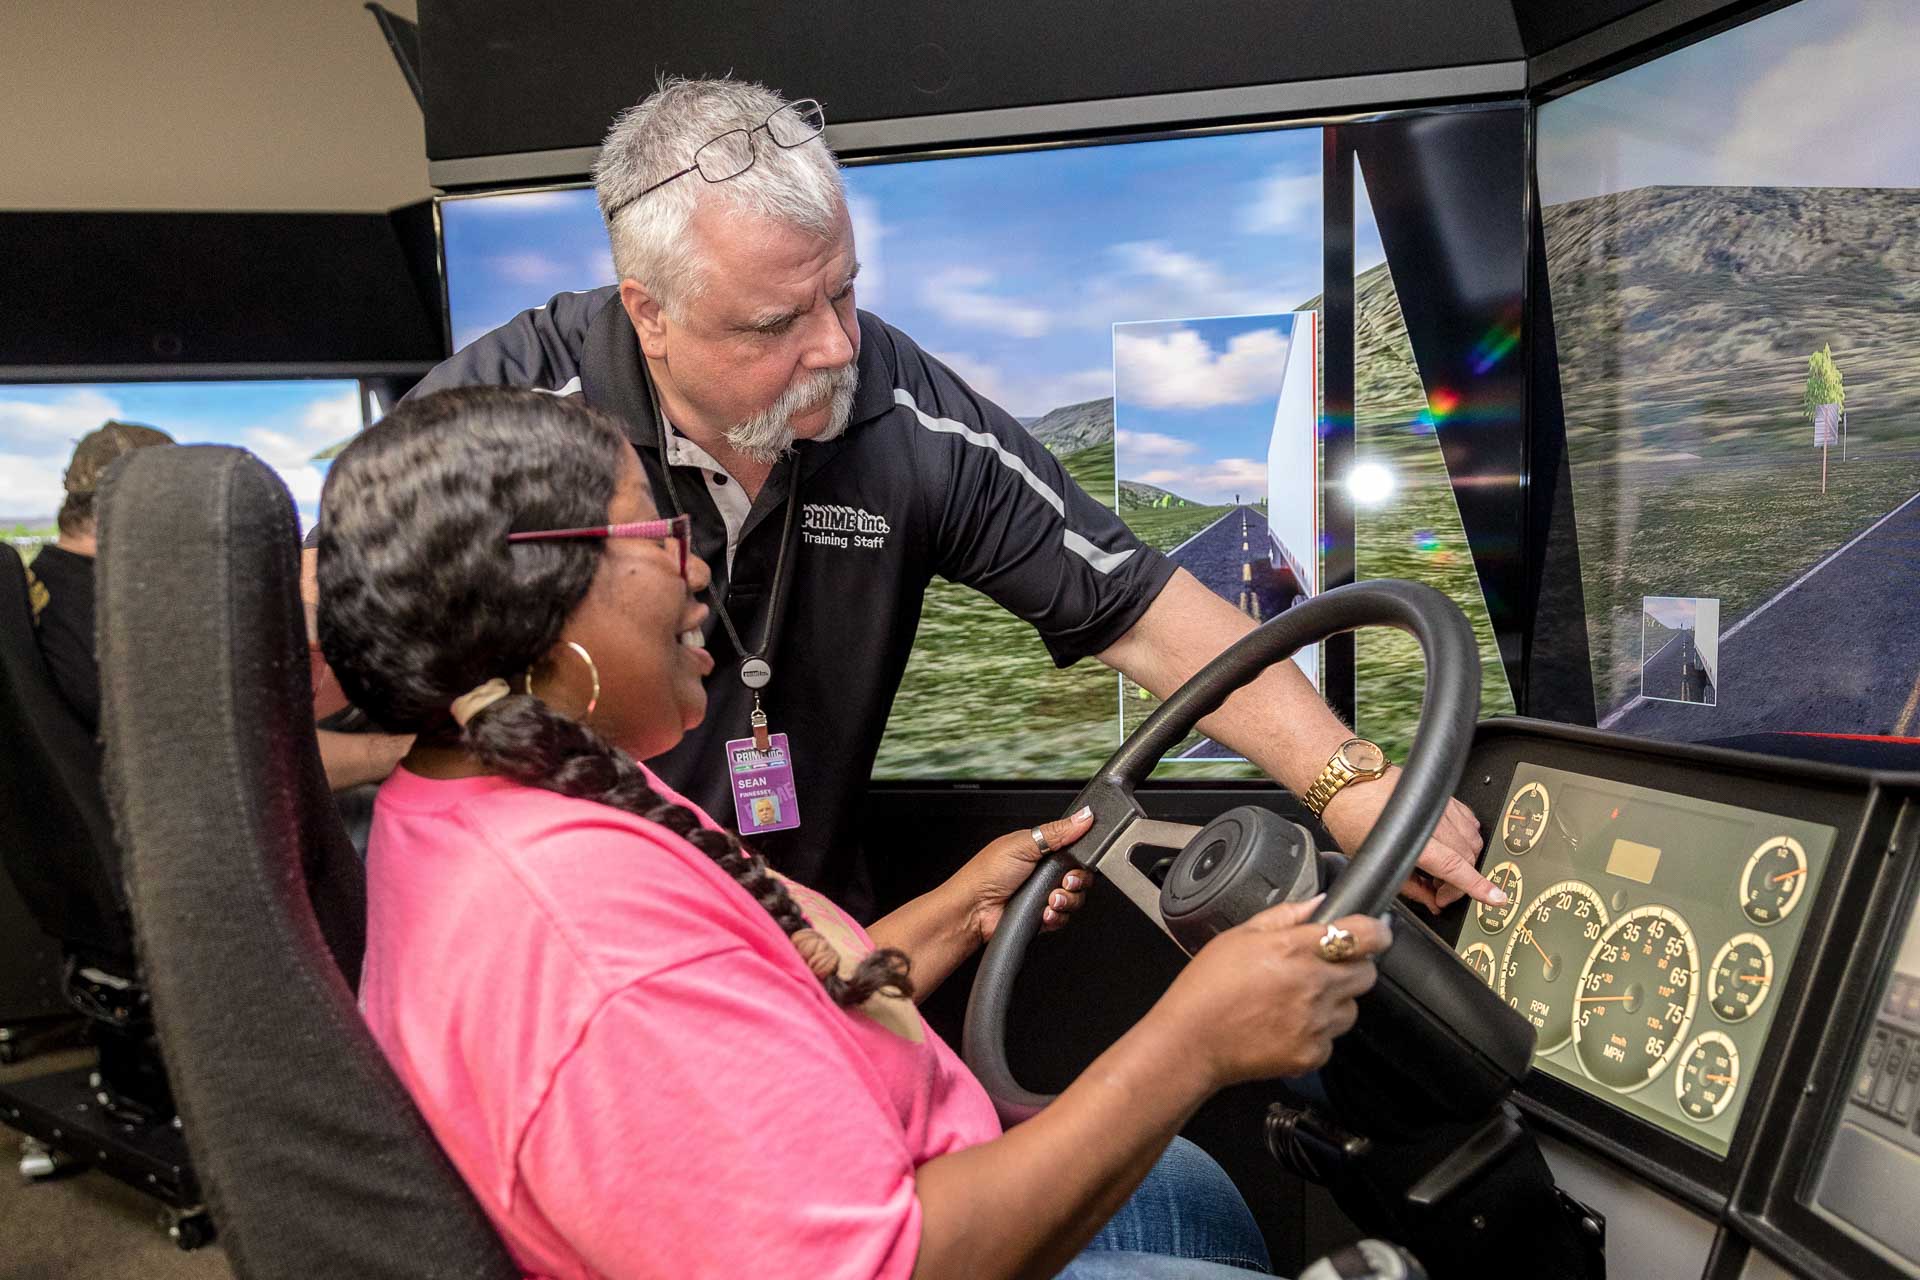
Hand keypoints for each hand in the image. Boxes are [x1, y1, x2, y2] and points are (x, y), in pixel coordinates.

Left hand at [964, 808, 1095, 944]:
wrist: (973, 909)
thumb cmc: (986, 873)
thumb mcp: (1023, 844)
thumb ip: (1057, 831)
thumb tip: (1083, 816)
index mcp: (1041, 850)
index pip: (1075, 852)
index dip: (1082, 859)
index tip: (1078, 863)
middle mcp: (1044, 873)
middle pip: (1080, 877)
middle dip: (1076, 882)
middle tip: (1064, 882)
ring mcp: (1044, 895)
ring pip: (1075, 899)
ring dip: (1066, 901)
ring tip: (1049, 899)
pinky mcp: (1042, 916)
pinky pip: (1063, 918)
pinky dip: (1057, 917)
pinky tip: (1044, 912)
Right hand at [1155, 896, 1388, 1088]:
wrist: (1191, 1042)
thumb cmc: (1207, 987)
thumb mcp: (1239, 936)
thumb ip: (1285, 916)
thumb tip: (1320, 904)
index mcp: (1296, 949)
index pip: (1364, 935)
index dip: (1376, 932)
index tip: (1374, 932)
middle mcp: (1314, 985)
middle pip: (1367, 974)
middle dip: (1353, 967)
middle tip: (1326, 968)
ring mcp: (1316, 1023)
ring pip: (1351, 1009)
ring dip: (1336, 1002)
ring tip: (1300, 1001)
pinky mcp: (1312, 1054)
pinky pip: (1331, 1040)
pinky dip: (1317, 1033)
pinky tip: (1288, 1026)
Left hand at [1319, 764, 1494, 912]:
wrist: (1349, 782)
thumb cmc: (1353, 816)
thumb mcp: (1375, 861)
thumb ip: (1409, 886)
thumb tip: (1432, 901)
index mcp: (1417, 839)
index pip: (1457, 867)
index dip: (1478, 886)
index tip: (1496, 898)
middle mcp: (1435, 821)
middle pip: (1468, 859)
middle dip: (1458, 883)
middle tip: (1438, 892)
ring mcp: (1443, 807)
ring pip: (1473, 842)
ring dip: (1464, 861)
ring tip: (1439, 869)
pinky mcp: (1445, 798)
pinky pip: (1471, 822)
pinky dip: (1466, 838)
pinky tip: (1449, 846)